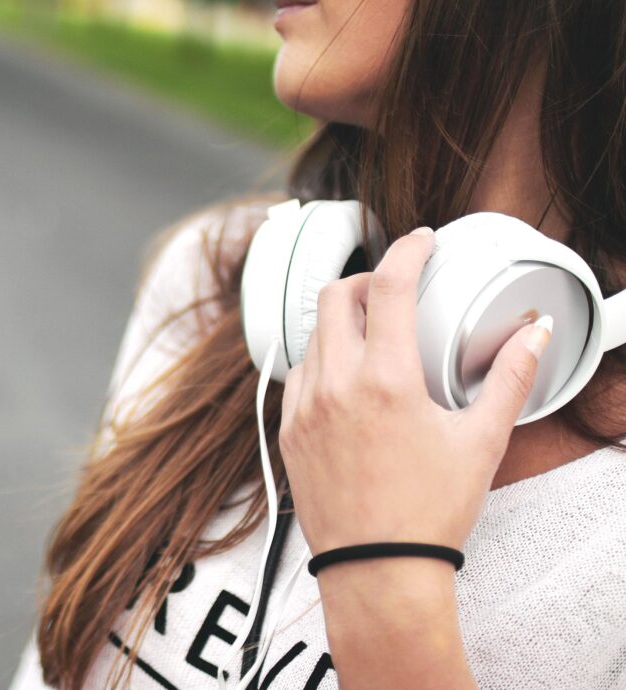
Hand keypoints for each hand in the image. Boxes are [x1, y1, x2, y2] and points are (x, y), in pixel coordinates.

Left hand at [279, 226, 553, 557]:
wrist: (377, 570)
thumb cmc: (430, 512)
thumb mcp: (481, 441)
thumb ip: (509, 378)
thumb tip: (535, 335)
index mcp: (385, 380)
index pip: (390, 285)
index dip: (407, 250)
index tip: (420, 241)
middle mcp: (335, 385)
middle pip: (336, 296)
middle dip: (366, 280)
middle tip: (394, 290)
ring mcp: (304, 408)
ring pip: (313, 335)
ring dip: (342, 322)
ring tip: (373, 336)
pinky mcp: (288, 431)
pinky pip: (298, 375)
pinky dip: (321, 360)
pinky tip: (345, 378)